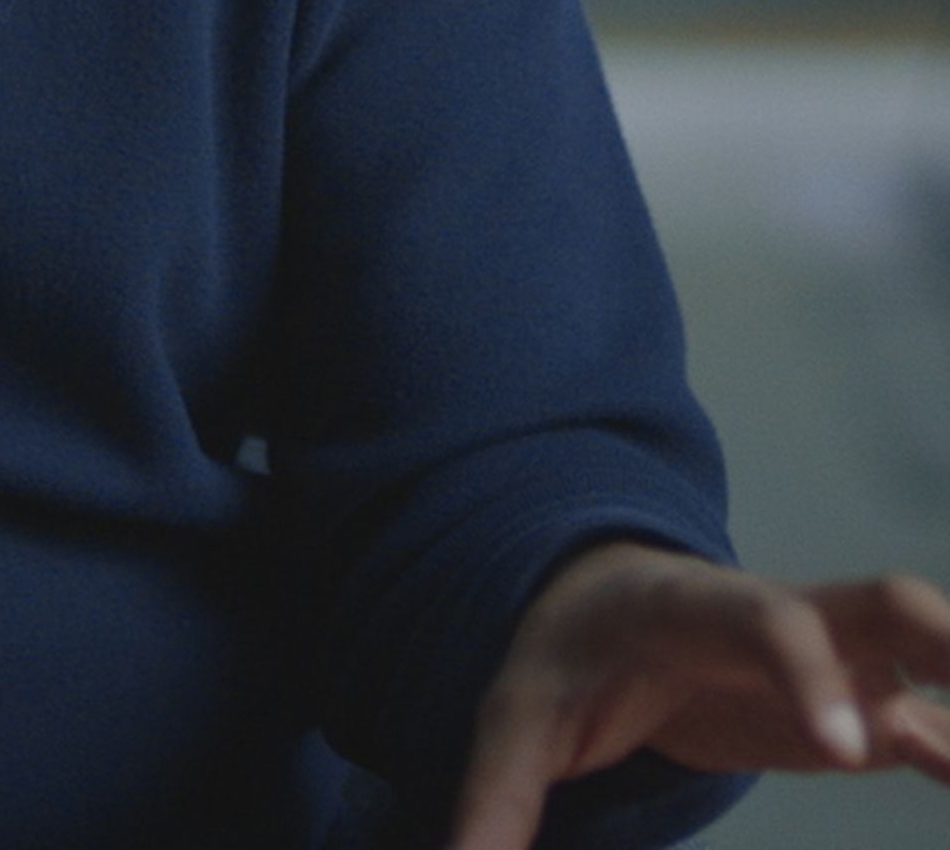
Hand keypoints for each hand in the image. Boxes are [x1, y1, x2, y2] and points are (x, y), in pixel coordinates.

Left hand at [449, 540, 949, 849]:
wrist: (592, 609)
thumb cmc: (565, 654)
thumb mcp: (517, 715)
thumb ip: (496, 796)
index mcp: (696, 608)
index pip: (771, 620)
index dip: (812, 674)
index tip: (848, 750)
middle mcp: (780, 620)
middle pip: (885, 603)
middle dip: (944, 638)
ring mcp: (828, 662)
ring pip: (923, 649)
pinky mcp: (851, 712)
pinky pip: (926, 721)